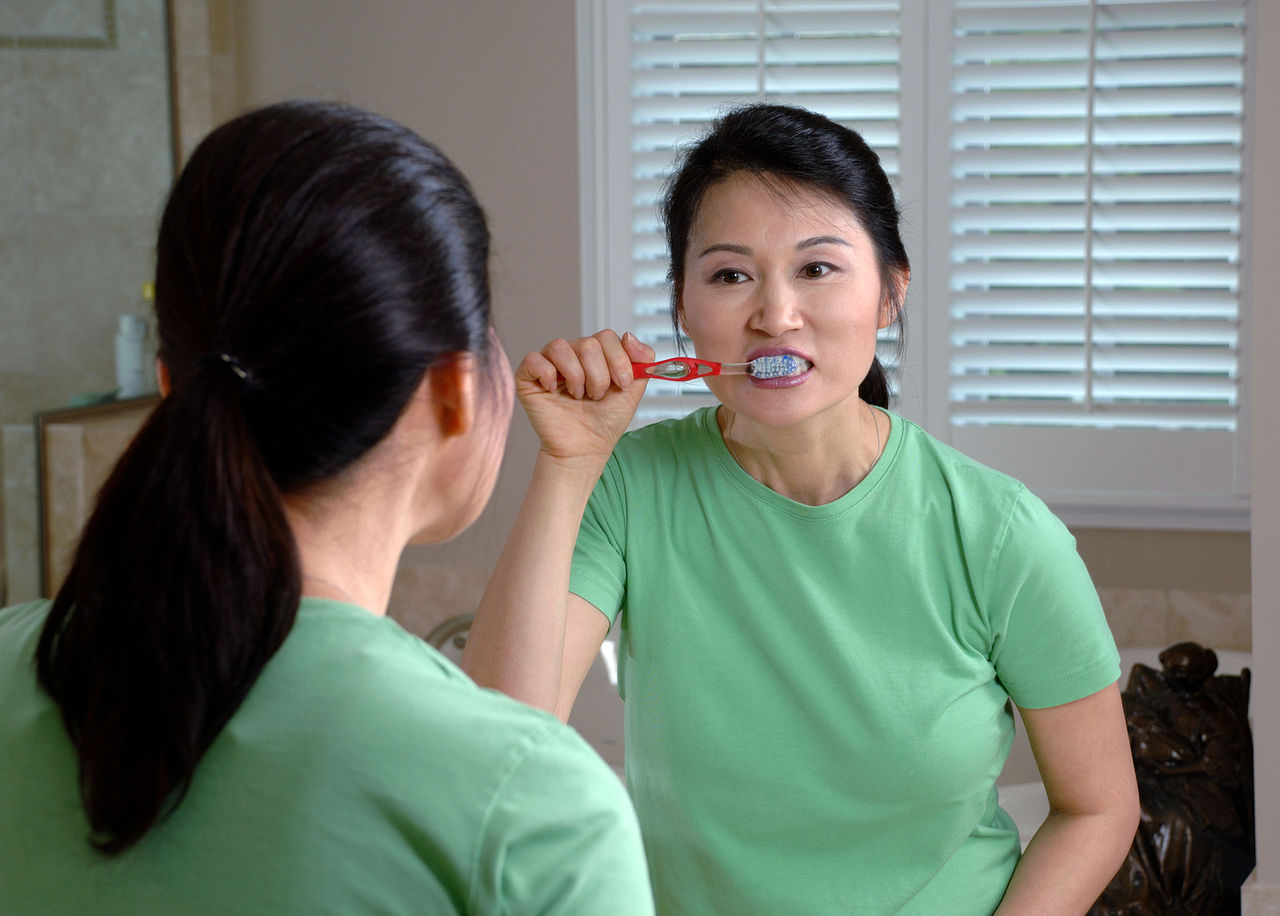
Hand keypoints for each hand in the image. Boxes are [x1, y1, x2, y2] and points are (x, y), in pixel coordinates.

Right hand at [517, 330, 653, 466]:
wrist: (586, 449)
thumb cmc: (604, 422)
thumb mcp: (632, 391)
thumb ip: (641, 361)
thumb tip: (629, 336)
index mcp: (595, 354)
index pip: (607, 336)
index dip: (618, 359)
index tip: (621, 384)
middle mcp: (572, 354)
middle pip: (587, 343)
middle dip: (598, 376)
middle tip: (596, 396)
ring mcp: (549, 364)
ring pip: (560, 347)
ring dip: (576, 376)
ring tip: (578, 395)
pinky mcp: (528, 377)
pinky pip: (534, 359)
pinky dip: (548, 375)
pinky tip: (554, 391)